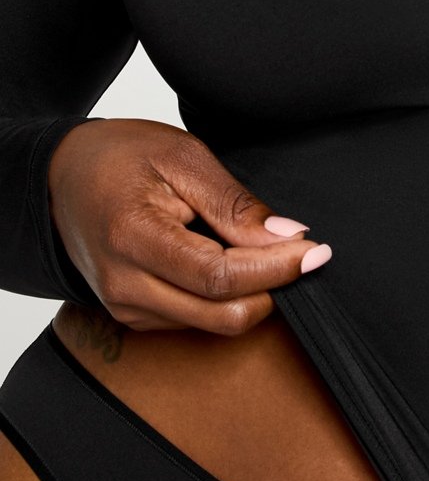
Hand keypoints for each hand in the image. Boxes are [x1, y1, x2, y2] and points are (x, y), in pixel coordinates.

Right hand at [47, 117, 331, 332]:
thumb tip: (287, 238)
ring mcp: (125, 307)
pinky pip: (197, 321)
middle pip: (222, 314)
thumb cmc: (120, 157)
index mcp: (133, 237)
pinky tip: (225, 258)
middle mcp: (124, 285)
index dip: (276, 269)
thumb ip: (234, 203)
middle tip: (300, 251)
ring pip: (214, 324)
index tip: (315, 251)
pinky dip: (226, 297)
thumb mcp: (183, 157)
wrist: (60, 178)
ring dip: (251, 293)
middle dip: (272, 287)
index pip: (219, 276)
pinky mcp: (133, 317)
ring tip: (251, 244)